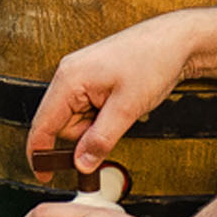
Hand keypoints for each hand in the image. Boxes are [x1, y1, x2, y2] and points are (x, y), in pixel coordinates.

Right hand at [26, 15, 193, 177]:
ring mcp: (80, 75)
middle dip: (86, 135)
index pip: (42, 125)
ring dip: (98, 125)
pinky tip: (122, 103)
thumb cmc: (153, 60)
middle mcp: (69, 74)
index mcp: (69, 79)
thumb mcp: (127, 108)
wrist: (176, 40)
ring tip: (123, 108)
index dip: (40, 154)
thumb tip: (81, 163)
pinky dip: (104, 115)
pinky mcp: (92, 78)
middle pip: (61, 124)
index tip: (45, 176)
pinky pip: (88, 108)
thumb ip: (100, 139)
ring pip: (77, 119)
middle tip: (114, 126)